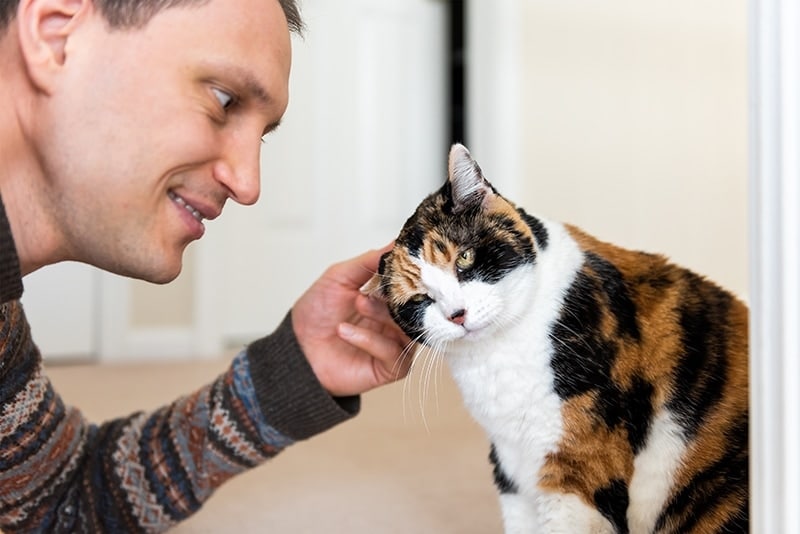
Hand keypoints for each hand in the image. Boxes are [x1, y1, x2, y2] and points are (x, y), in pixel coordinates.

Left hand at [291, 245, 411, 396]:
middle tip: (374, 286)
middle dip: (398, 294)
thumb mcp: (339, 277)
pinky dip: (371, 340)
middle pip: (416, 306)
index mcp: (389, 299)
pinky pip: (393, 354)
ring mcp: (395, 344)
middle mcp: (397, 321)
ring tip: (358, 304)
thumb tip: (397, 243)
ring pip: (408, 329)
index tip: (408, 262)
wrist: (296, 348)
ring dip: (381, 314)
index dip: (413, 274)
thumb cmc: (316, 313)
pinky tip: (346, 332)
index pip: (414, 285)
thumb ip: (369, 261)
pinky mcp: (390, 368)